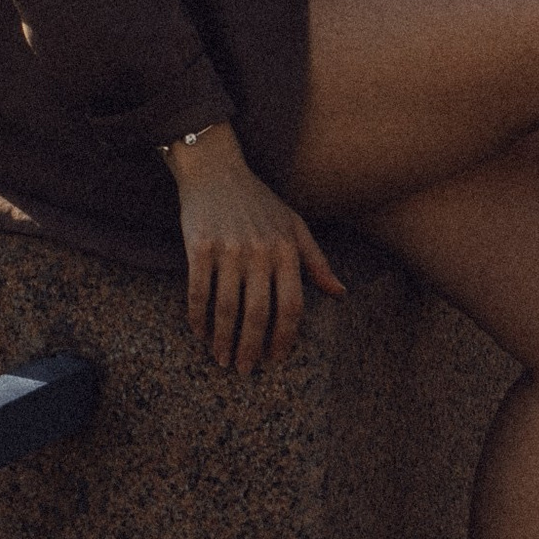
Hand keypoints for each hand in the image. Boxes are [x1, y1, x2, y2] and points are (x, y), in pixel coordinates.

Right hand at [165, 124, 345, 373]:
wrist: (215, 169)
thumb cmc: (257, 200)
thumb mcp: (293, 224)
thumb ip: (316, 260)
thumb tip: (340, 293)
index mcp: (286, 249)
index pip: (291, 305)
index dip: (284, 338)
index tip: (275, 359)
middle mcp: (259, 251)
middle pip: (259, 313)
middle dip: (252, 348)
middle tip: (245, 370)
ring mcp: (228, 249)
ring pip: (227, 308)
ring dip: (223, 340)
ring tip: (221, 359)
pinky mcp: (199, 246)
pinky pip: (198, 291)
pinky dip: (198, 317)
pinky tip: (199, 332)